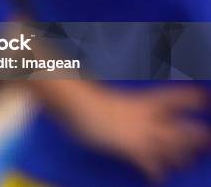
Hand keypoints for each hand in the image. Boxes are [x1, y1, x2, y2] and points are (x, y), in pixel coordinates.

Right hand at [55, 84, 209, 181]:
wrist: (78, 106)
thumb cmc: (89, 102)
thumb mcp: (111, 103)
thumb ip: (126, 111)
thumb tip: (125, 118)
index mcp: (144, 102)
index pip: (176, 98)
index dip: (193, 98)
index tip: (206, 98)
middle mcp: (149, 118)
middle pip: (182, 129)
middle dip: (197, 137)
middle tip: (208, 139)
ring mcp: (143, 134)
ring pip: (174, 148)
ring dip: (182, 157)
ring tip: (187, 162)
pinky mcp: (134, 150)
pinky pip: (152, 166)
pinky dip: (156, 175)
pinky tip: (156, 179)